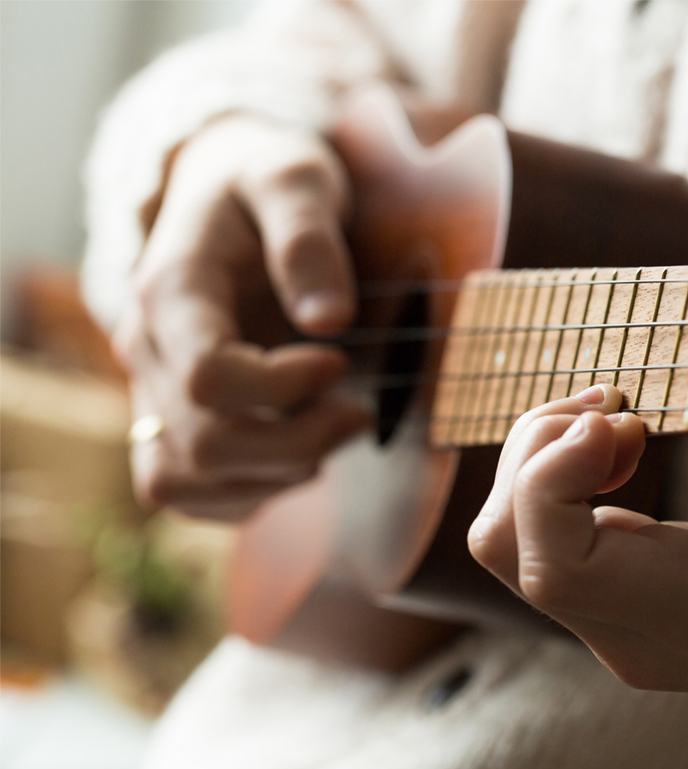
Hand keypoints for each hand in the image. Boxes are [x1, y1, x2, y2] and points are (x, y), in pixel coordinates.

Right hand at [117, 116, 370, 520]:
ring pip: (185, 481)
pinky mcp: (170, 418)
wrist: (222, 188)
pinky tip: (300, 456)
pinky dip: (246, 493)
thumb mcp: (294, 175)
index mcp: (172, 290)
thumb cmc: (263, 179)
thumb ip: (307, 235)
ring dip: (272, 477)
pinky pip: (184, 490)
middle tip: (359, 415)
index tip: (338, 362)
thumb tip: (329, 319)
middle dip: (298, 444)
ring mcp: (152, 388)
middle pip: (205, 442)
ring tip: (329, 434)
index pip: (209, 377)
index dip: (283, 388)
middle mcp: (147, 349)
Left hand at [468, 242, 687, 740]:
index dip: (552, 474)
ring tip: (620, 419)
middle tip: (619, 403)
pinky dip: (558, 482)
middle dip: (539, 449)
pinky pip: (539, 543)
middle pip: (505, 543)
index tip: (620, 413)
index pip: (553, 567)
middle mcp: (633, 634)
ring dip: (543, 461)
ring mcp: (614, 631)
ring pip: (508, 542)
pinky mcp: (612, 614)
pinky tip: (624, 448)